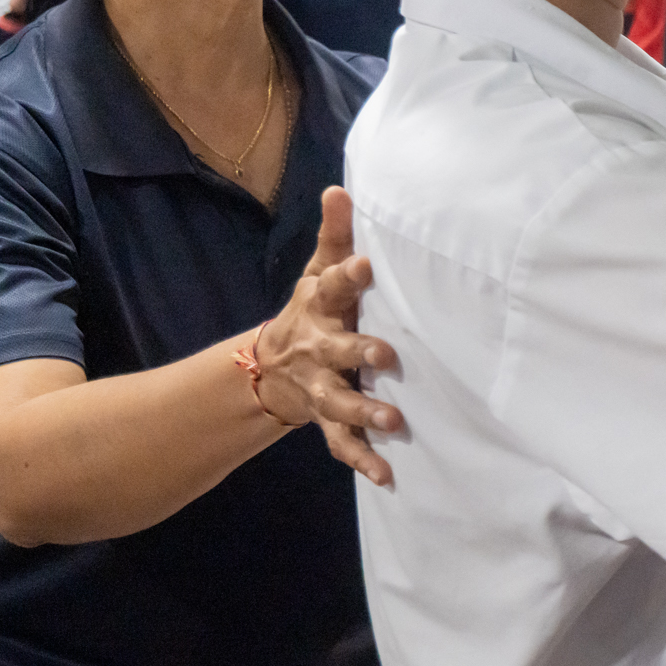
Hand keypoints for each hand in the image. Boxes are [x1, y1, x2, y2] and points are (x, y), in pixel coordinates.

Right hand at [253, 188, 403, 485]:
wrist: (272, 368)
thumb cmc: (314, 312)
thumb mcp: (318, 272)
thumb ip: (336, 237)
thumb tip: (339, 189)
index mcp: (319, 307)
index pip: (330, 285)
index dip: (345, 274)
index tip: (363, 265)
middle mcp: (318, 348)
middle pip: (335, 349)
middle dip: (359, 351)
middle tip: (386, 354)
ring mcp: (321, 386)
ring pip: (340, 401)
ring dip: (364, 410)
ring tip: (393, 421)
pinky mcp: (329, 419)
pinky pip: (344, 442)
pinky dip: (363, 460)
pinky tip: (387, 476)